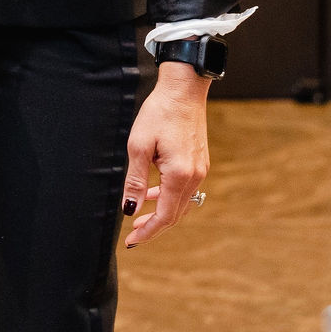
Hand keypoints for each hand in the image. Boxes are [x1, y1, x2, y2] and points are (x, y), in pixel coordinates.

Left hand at [121, 63, 212, 247]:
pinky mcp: (200, 162)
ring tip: (139, 216)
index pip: (165, 216)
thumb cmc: (159, 113)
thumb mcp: (139, 146)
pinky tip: (154, 193)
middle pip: (176, 214)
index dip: (148, 232)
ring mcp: (200, 170)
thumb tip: (129, 209)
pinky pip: (185, 189)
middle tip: (132, 235)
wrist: (184, 89)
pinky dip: (169, 197)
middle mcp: (195, 176)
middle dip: (154, 227)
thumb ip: (135, 181)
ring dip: (161, 212)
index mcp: (180, 174)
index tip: (131, 241)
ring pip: (181, 203)